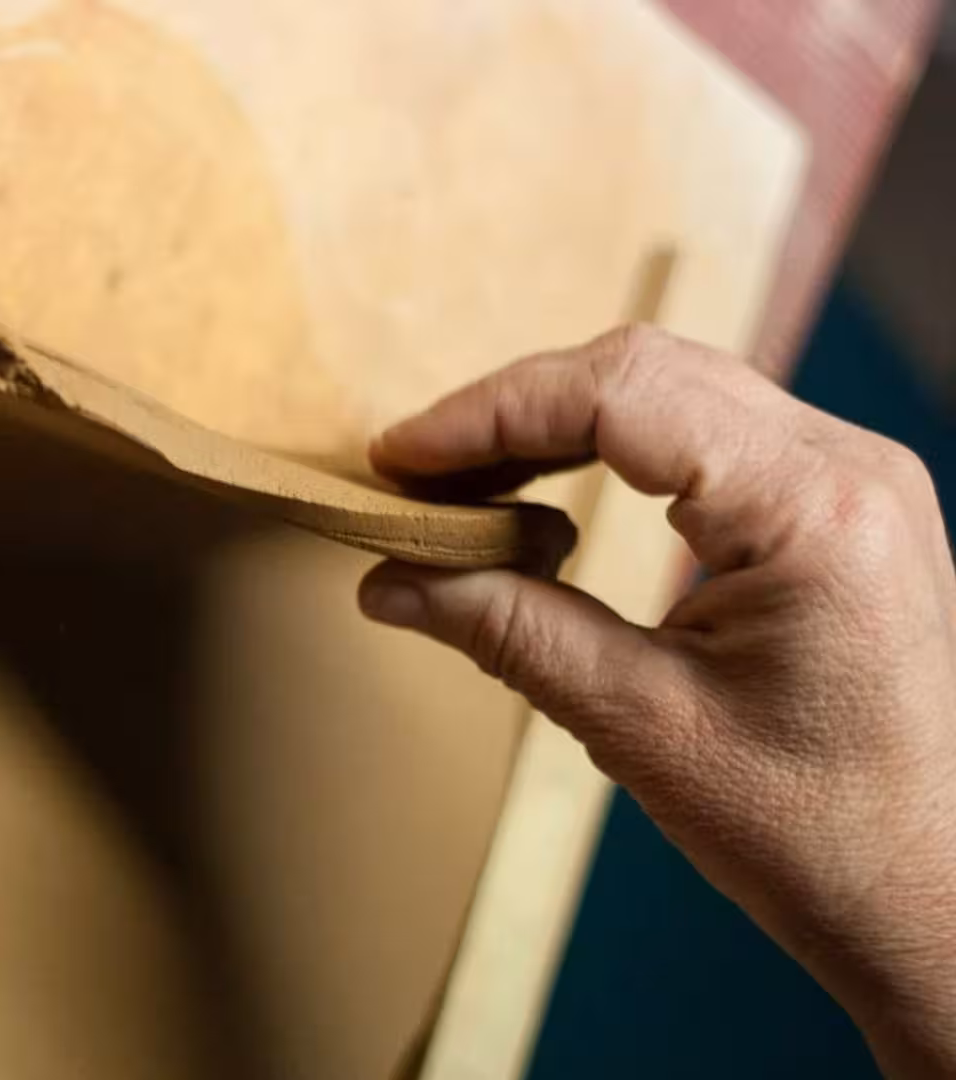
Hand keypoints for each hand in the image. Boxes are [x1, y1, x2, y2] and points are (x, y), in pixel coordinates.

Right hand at [357, 327, 955, 1077]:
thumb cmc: (816, 831)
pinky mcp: (840, 506)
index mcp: (812, 507)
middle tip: (415, 475)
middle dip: (512, 412)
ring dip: (556, 427)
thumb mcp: (640, 725)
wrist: (933, 898)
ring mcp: (853, 479)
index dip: (490, 413)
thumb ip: (507, 630)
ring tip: (463, 489)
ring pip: (672, 391)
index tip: (399, 458)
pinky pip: (705, 436)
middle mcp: (848, 464)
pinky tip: (546, 507)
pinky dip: (610, 454)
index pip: (620, 394)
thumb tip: (386, 577)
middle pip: (644, 370)